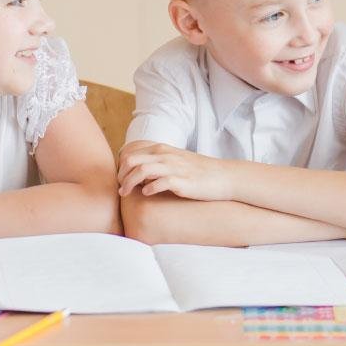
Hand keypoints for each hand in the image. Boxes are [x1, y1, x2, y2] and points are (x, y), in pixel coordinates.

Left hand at [117, 143, 234, 201]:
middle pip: (132, 161)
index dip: (121, 169)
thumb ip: (158, 163)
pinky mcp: (182, 181)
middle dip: (121, 176)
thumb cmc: (199, 172)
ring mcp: (174, 167)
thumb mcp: (176, 161)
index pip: (132, 154)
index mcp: (162, 150)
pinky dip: (149, 188)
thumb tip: (140, 175)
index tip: (121, 181)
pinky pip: (160, 182)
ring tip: (126, 194)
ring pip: (141, 170)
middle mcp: (166, 156)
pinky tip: (146, 194)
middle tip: (121, 190)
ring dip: (129, 183)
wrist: (224, 176)